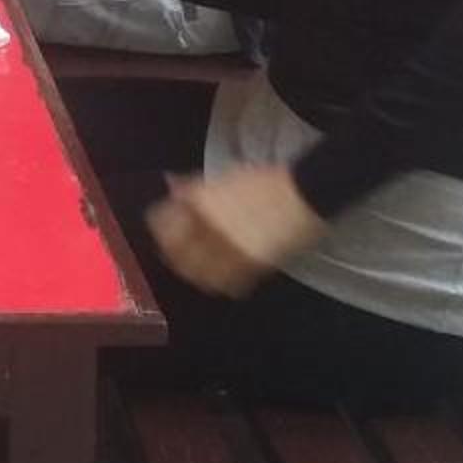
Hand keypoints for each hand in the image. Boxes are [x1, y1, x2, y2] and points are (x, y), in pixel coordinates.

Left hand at [146, 166, 326, 299]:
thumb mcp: (224, 178)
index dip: (159, 225)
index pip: (165, 221)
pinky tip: (220, 275)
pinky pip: (229, 284)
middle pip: (178, 253)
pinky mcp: (253, 268)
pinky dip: (221, 282)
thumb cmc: (263, 181)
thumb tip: (171, 184)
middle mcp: (212, 230)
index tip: (160, 224)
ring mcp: (233, 252)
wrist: (303, 194)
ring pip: (201, 274)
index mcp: (203, 205)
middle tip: (173, 249)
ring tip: (195, 265)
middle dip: (172, 253)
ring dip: (194, 271)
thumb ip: (194, 186)